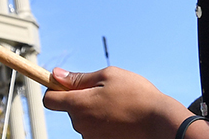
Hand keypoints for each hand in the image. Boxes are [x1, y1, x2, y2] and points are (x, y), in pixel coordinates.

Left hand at [42, 67, 193, 138]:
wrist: (160, 122)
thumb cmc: (136, 95)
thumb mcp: (109, 76)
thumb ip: (79, 78)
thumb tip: (55, 75)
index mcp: (79, 105)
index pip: (49, 100)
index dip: (54, 89)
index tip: (65, 84)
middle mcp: (80, 124)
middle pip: (70, 108)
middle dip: (82, 98)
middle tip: (106, 91)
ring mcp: (90, 136)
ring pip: (84, 119)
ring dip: (94, 110)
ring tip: (118, 104)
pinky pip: (95, 129)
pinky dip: (103, 122)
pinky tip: (120, 117)